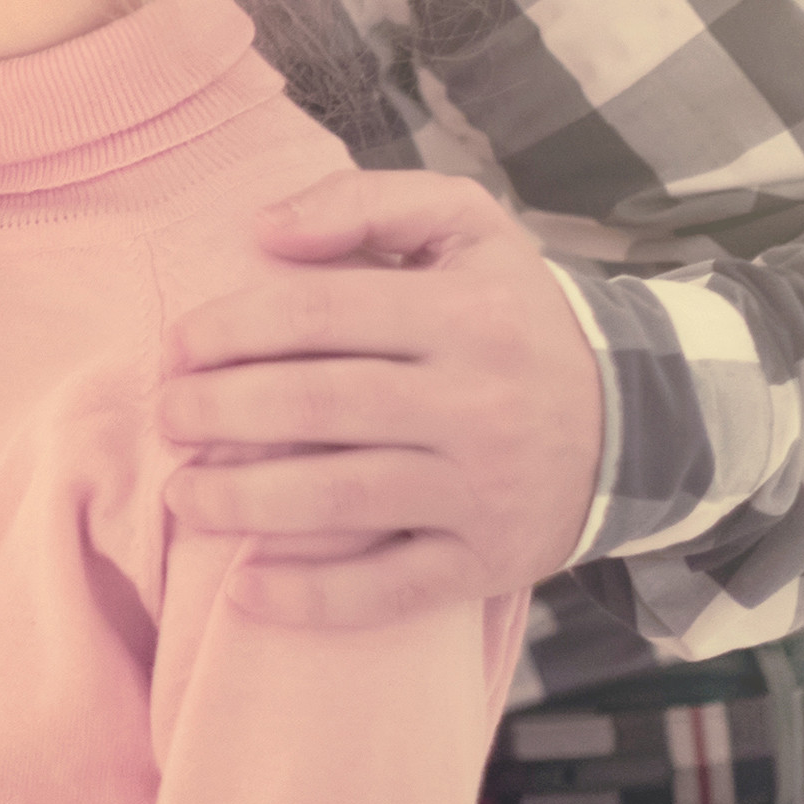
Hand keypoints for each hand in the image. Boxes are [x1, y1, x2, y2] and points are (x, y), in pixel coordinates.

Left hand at [158, 170, 605, 624]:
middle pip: (319, 407)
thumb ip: (365, 204)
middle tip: (167, 417)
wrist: (637, 423)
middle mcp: (478, 403)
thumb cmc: (512, 315)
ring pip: (344, 500)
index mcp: (466, 314)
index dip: (230, 329)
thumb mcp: (465, 227)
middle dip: (220, 414)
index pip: (320, 314)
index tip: (177, 347)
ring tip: (182, 495)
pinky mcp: (486, 563)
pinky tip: (248, 589)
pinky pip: (391, 589)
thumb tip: (265, 229)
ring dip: (244, 503)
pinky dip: (314, 599)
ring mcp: (483, 491)